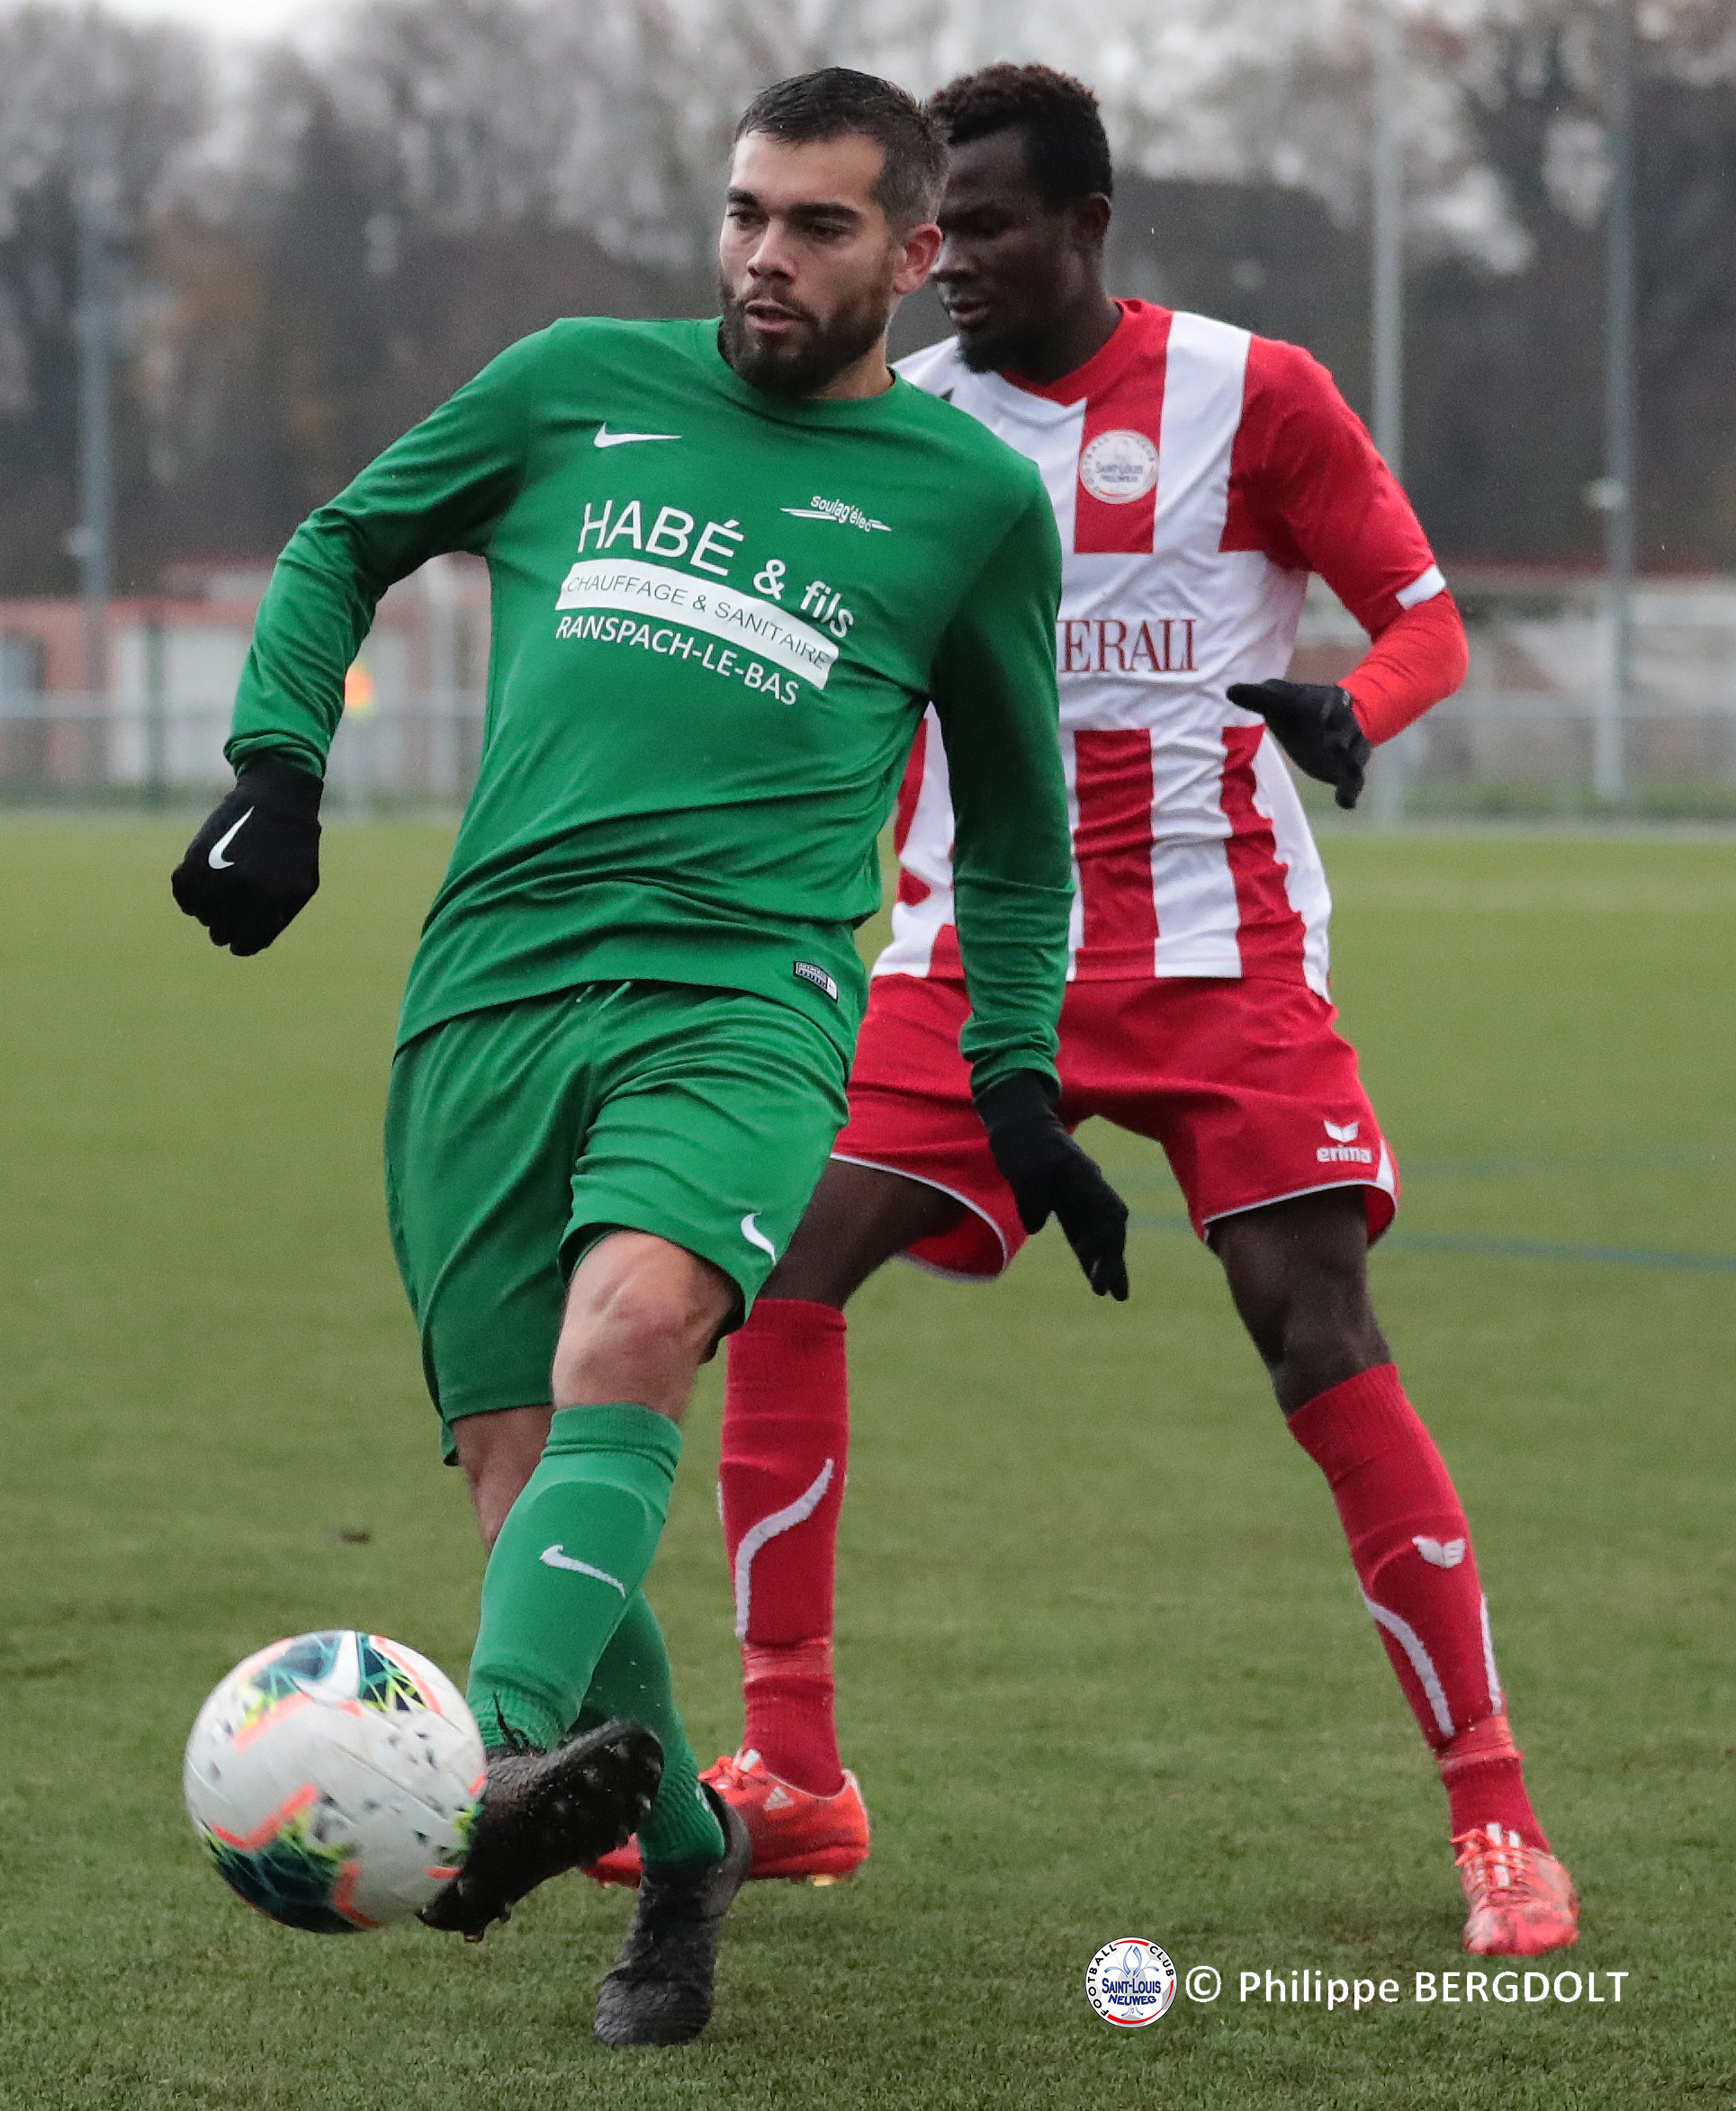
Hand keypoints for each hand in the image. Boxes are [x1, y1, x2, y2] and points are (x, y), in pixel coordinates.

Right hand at [172, 756, 322, 955]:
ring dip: (209, 910)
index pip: (245, 944)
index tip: (243, 938)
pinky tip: (205, 888)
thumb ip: (276, 920)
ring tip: (224, 895)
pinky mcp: (195, 855)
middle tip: (235, 913)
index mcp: (270, 900)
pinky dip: (189, 895)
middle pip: (220, 932)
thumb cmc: (295, 848)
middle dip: (228, 928)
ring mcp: (215, 871)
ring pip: (199, 914)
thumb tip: (249, 944)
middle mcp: (240, 889)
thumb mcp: (301, 887)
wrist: (277, 799)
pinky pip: (181, 891)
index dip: (244, 944)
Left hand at [975, 1071, 1128, 1299]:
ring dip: (1106, 1263)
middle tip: (1116, 1294)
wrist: (1021, 1123)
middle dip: (1113, 1261)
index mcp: (1082, 1177)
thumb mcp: (1022, 1167)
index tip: (1098, 1263)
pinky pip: (1083, 1234)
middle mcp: (1088, 1189)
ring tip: (1114, 1294)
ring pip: (1099, 1235)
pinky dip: (1090, 1256)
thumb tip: (1037, 1225)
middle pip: (1109, 1229)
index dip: (1107, 1240)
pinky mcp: (1068, 1205)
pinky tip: (1094, 1278)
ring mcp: (1081, 1197)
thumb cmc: (1022, 1142)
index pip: (1107, 1213)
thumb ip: (1031, 1196)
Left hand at [1226, 679, 1369, 809]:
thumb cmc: (1299, 706)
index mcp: (1329, 704)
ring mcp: (1349, 749)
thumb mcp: (1279, 699)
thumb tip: (1229, 690)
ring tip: (1348, 774)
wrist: (1329, 714)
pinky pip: (1354, 782)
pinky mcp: (1345, 770)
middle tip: (1334, 746)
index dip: (1329, 709)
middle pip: (1348, 732)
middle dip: (1342, 739)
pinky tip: (1346, 803)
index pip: (1332, 705)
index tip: (1322, 713)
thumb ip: (1259, 697)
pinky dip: (1351, 792)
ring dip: (1352, 764)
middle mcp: (1344, 726)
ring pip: (1357, 756)